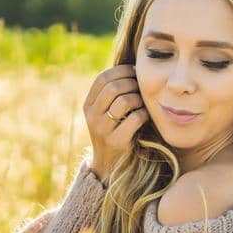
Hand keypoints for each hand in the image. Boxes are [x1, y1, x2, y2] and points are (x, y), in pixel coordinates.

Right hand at [82, 64, 148, 181]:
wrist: (108, 165)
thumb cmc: (113, 132)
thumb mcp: (104, 113)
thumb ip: (111, 94)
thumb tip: (131, 68)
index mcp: (88, 106)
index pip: (102, 79)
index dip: (120, 71)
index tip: (134, 72)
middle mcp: (92, 116)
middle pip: (113, 87)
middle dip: (132, 83)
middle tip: (141, 88)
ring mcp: (102, 130)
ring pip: (124, 101)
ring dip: (138, 99)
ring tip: (142, 103)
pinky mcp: (116, 141)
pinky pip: (135, 118)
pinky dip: (143, 114)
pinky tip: (144, 117)